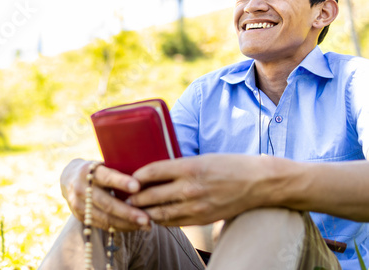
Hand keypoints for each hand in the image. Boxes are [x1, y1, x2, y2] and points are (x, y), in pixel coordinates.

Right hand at [60, 159, 150, 230]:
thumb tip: (145, 177)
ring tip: (146, 225)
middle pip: (106, 203)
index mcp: (88, 170)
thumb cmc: (96, 169)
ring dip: (127, 224)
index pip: (106, 177)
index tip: (138, 186)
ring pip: (105, 218)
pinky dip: (120, 227)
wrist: (69, 178)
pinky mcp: (80, 216)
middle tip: (147, 218)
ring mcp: (78, 204)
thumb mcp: (102, 164)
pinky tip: (134, 227)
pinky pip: (102, 225)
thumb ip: (117, 171)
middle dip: (128, 212)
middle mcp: (80, 188)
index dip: (121, 182)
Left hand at [128, 154, 272, 225]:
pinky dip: (160, 220)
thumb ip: (179, 166)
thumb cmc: (230, 165)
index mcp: (189, 167)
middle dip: (134, 197)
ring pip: (159, 213)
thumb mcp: (202, 158)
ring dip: (143, 212)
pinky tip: (153, 217)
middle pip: (151, 195)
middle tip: (123, 196)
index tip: (127, 177)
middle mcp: (190, 187)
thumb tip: (155, 172)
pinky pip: (173, 222)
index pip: (152, 171)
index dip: (135, 176)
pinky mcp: (201, 219)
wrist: (258, 182)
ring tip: (133, 209)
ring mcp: (196, 206)